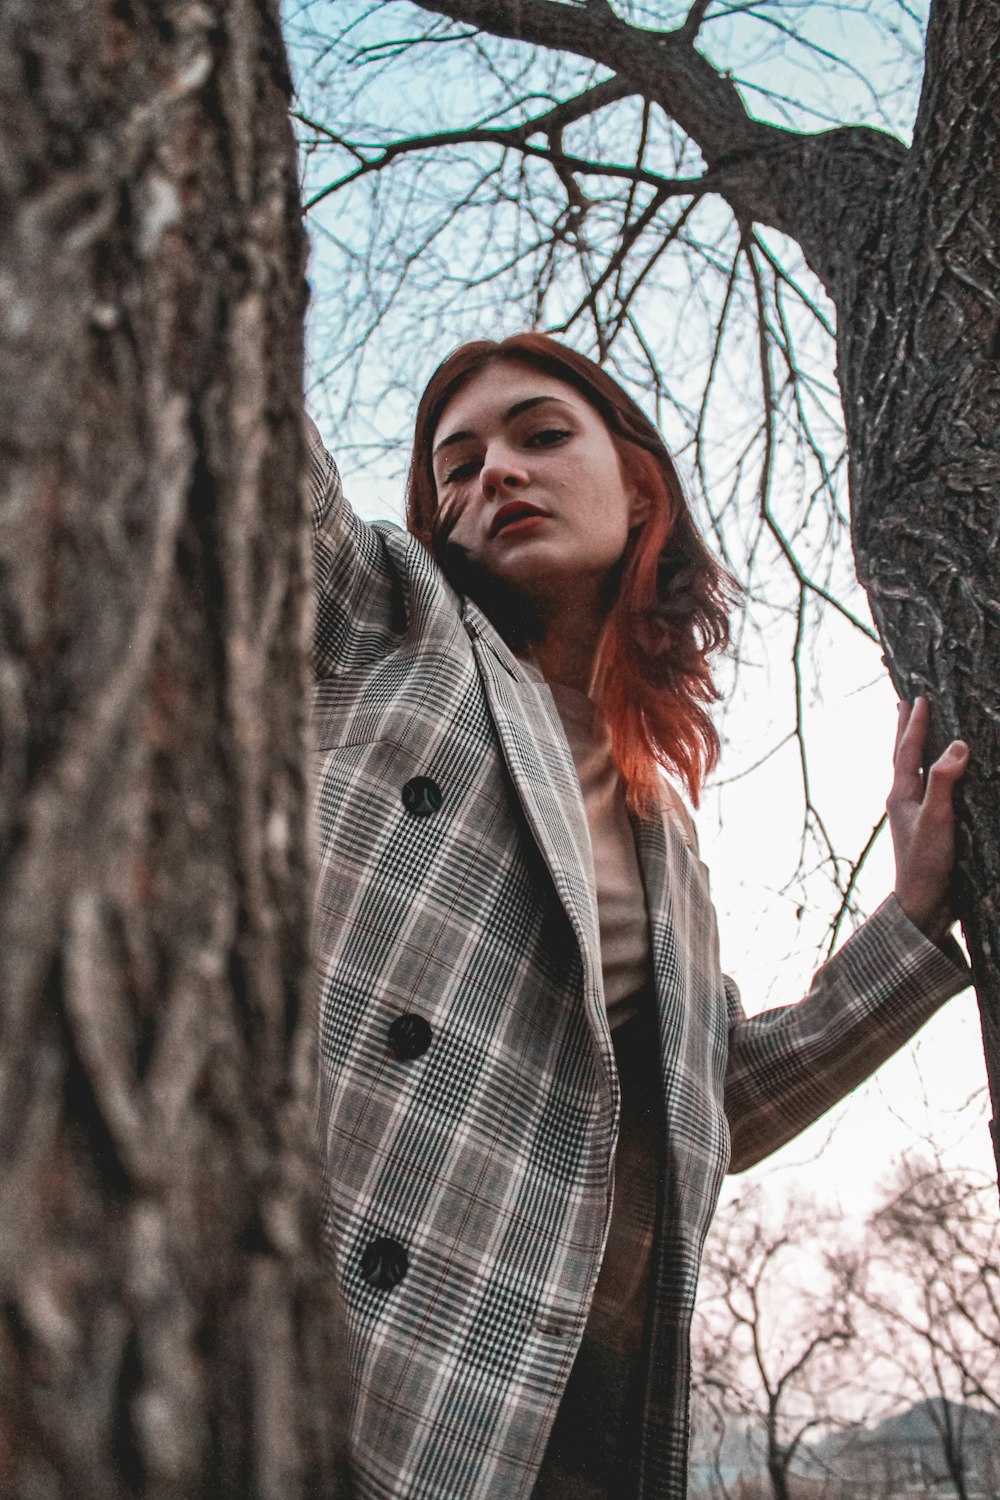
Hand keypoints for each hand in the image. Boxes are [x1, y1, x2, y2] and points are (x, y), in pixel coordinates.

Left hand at [888, 697, 967, 942]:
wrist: (922, 905)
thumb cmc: (926, 864)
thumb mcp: (937, 819)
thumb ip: (944, 781)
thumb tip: (957, 745)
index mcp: (901, 795)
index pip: (908, 750)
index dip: (916, 724)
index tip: (919, 698)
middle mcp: (903, 800)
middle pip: (903, 756)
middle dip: (906, 729)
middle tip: (904, 703)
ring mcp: (912, 813)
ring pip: (913, 770)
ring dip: (915, 747)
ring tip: (916, 730)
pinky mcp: (925, 826)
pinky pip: (925, 787)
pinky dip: (929, 771)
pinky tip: (935, 776)